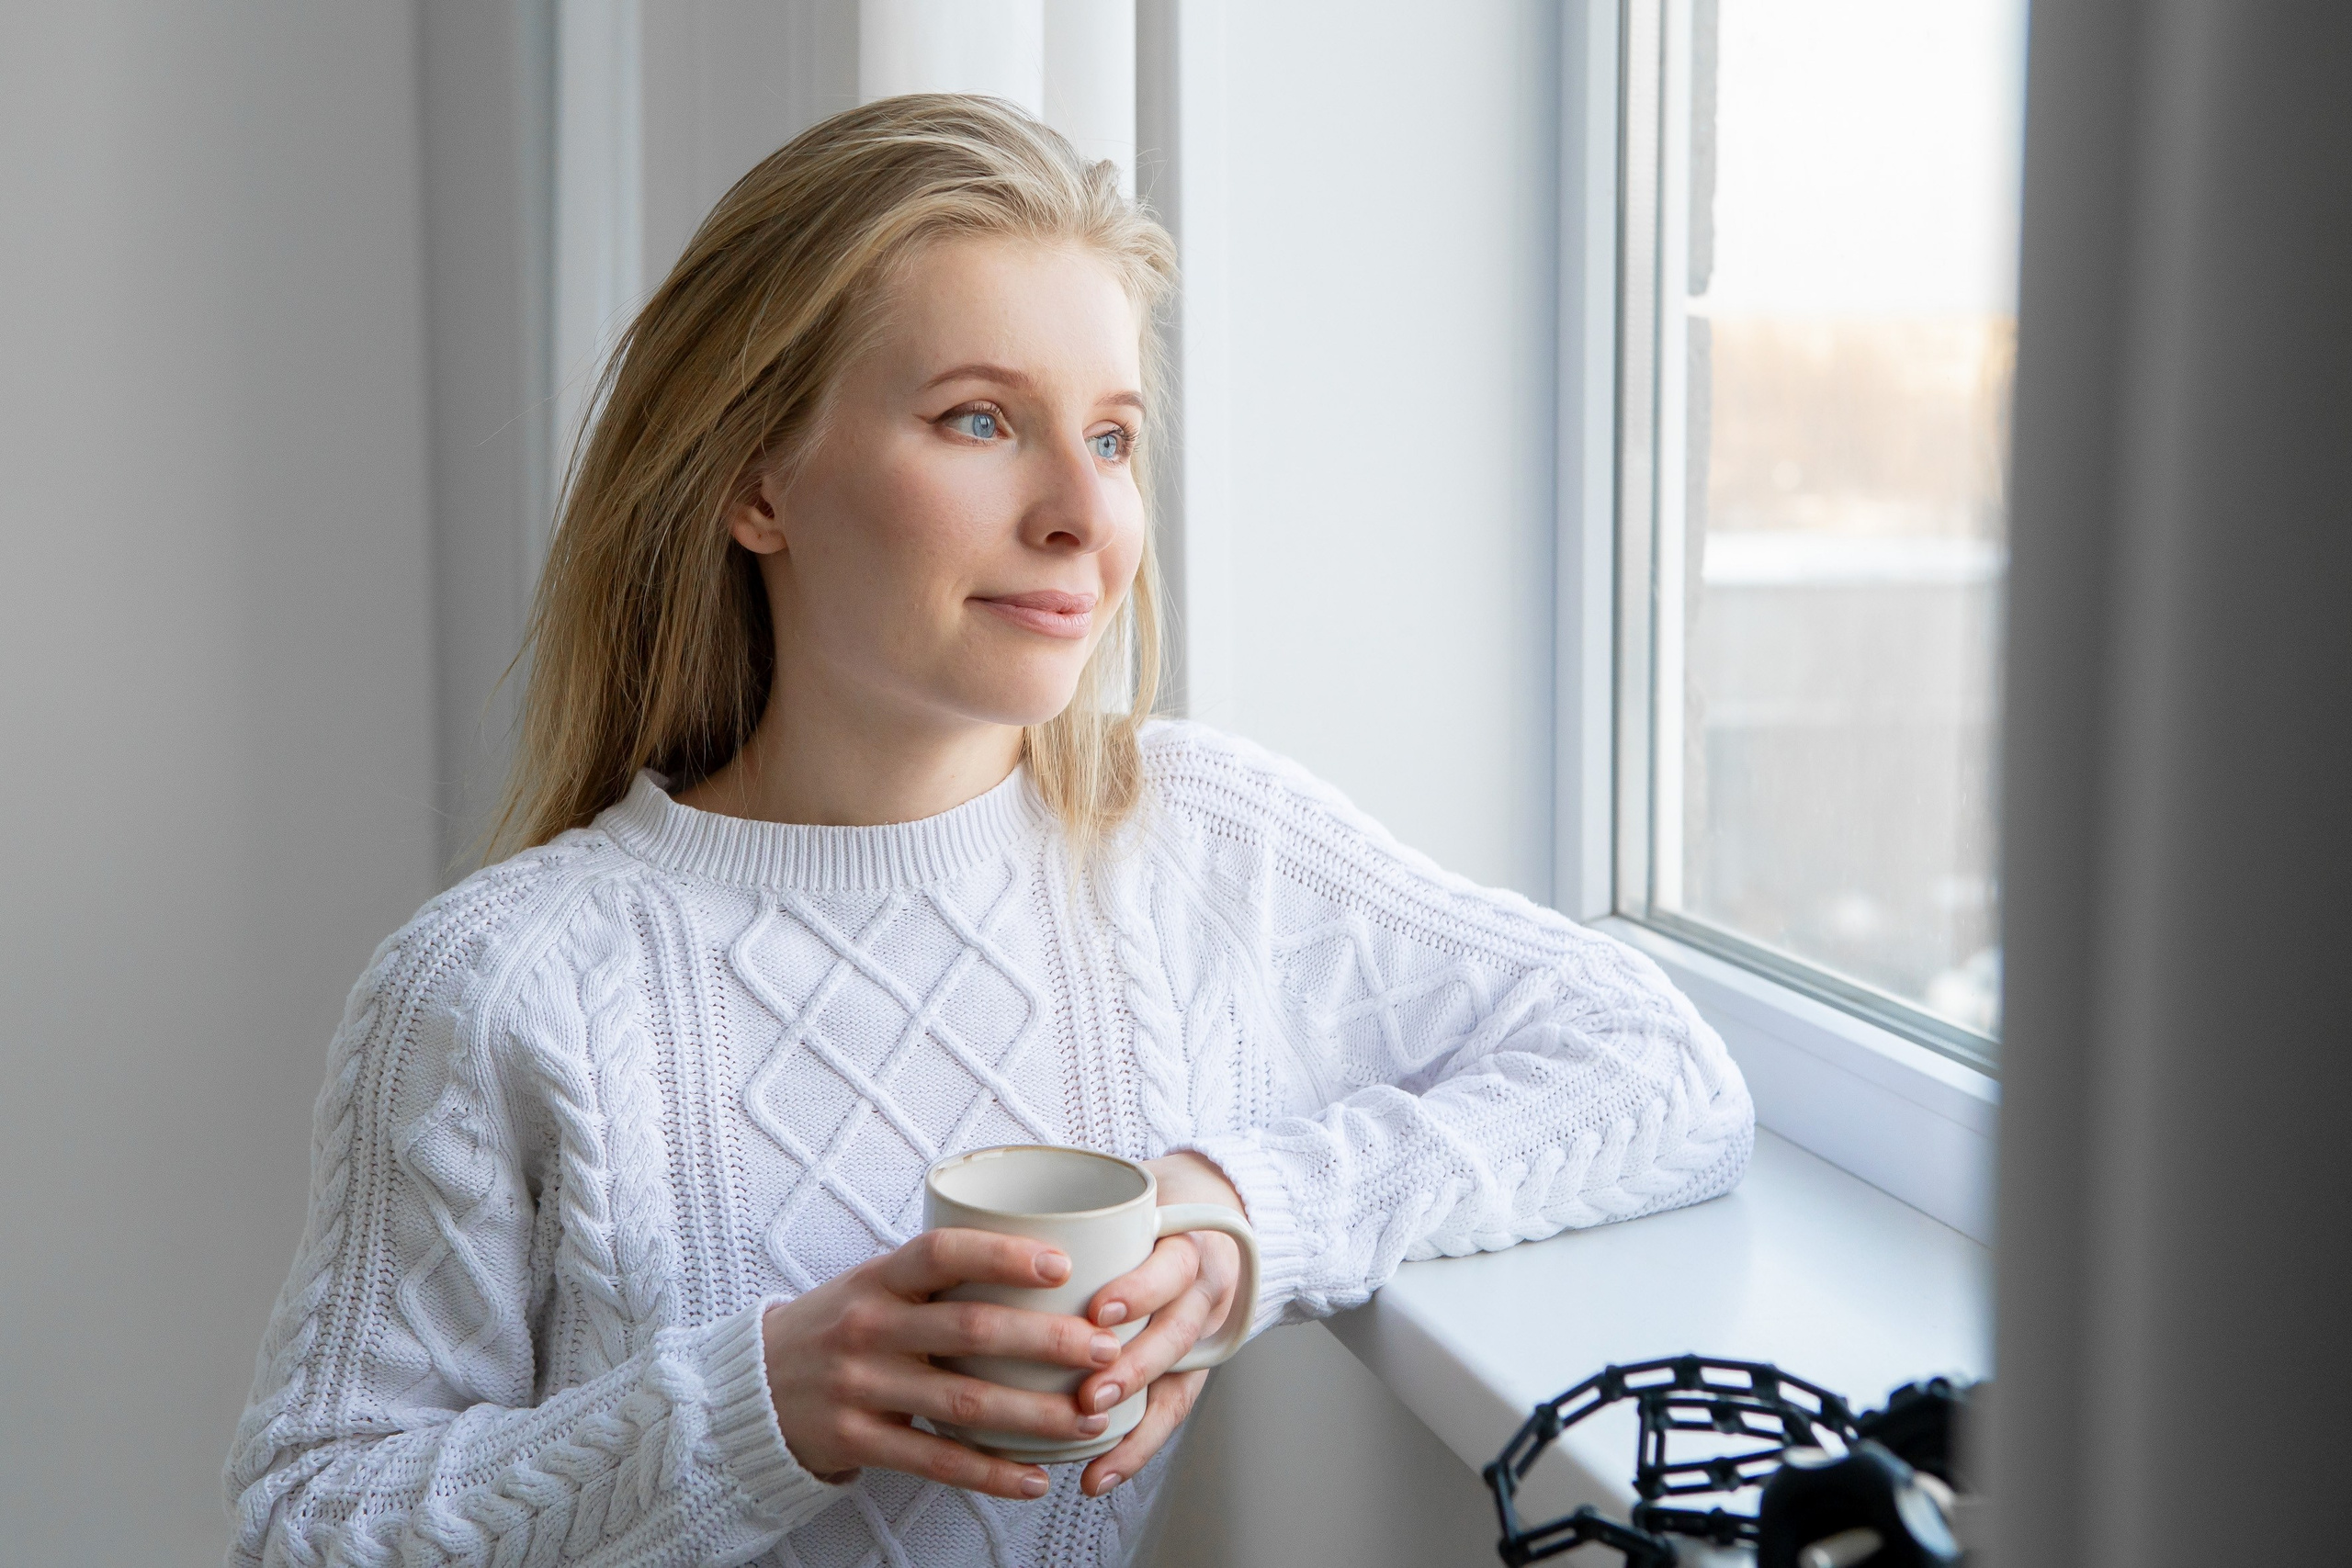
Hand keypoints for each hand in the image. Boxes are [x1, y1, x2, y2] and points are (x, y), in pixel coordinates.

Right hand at [761, 1228, 1122, 1499]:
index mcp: (878, 1279)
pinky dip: (990, 1473)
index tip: (1062, 1265)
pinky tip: (1035, 1478)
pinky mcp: (857, 1440)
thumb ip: (936, 1275)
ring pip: (963, 1403)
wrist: (750, 1389)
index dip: (1003, 1256)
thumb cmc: (838, 1326)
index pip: (942, 1253)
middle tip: (1104, 1349)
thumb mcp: (872, 1284)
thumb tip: (1040, 1254)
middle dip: (1046, 1342)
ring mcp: (860, 1387)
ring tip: (1089, 1419)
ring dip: (1035, 1414)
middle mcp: (869, 1328)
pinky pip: (935, 1461)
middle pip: (970, 1331)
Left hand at [1073, 1152, 1248, 1497]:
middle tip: (1090, 1392)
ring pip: (1176, 1380)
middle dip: (1134, 1366)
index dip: (1139, 1291)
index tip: (1098, 1310)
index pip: (1172, 1268)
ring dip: (1133, 1417)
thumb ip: (1076, 1204)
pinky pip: (1168, 1414)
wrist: (1212, 1209)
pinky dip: (1133, 1449)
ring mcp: (1197, 1333)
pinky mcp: (1189, 1369)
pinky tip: (1096, 1477)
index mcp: (1185, 1243)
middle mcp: (1199, 1292)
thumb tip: (980, 1205)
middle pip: (1177, 1333)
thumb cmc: (1152, 1204)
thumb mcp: (1129, 1191)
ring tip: (1089, 1434)